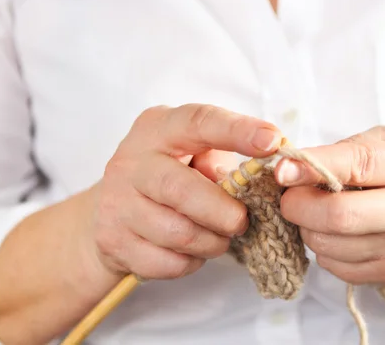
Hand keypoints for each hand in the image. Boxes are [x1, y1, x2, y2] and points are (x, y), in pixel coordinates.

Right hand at [90, 104, 281, 279]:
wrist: (112, 210)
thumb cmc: (170, 174)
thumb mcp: (192, 153)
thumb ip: (220, 160)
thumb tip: (257, 178)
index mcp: (158, 128)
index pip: (199, 122)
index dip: (237, 131)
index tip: (272, 141)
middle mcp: (130, 162)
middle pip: (180, 189)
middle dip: (222, 211)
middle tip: (242, 221)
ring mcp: (116, 203)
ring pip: (178, 233)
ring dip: (212, 242)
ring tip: (219, 236)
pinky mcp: (113, 241)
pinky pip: (167, 262)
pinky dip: (191, 262)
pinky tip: (192, 249)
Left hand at [274, 126, 384, 292]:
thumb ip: (350, 147)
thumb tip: (297, 163)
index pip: (357, 165)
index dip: (312, 168)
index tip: (281, 169)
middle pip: (338, 215)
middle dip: (298, 205)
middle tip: (289, 196)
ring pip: (329, 244)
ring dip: (307, 227)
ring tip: (315, 211)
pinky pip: (336, 266)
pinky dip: (323, 248)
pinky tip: (335, 232)